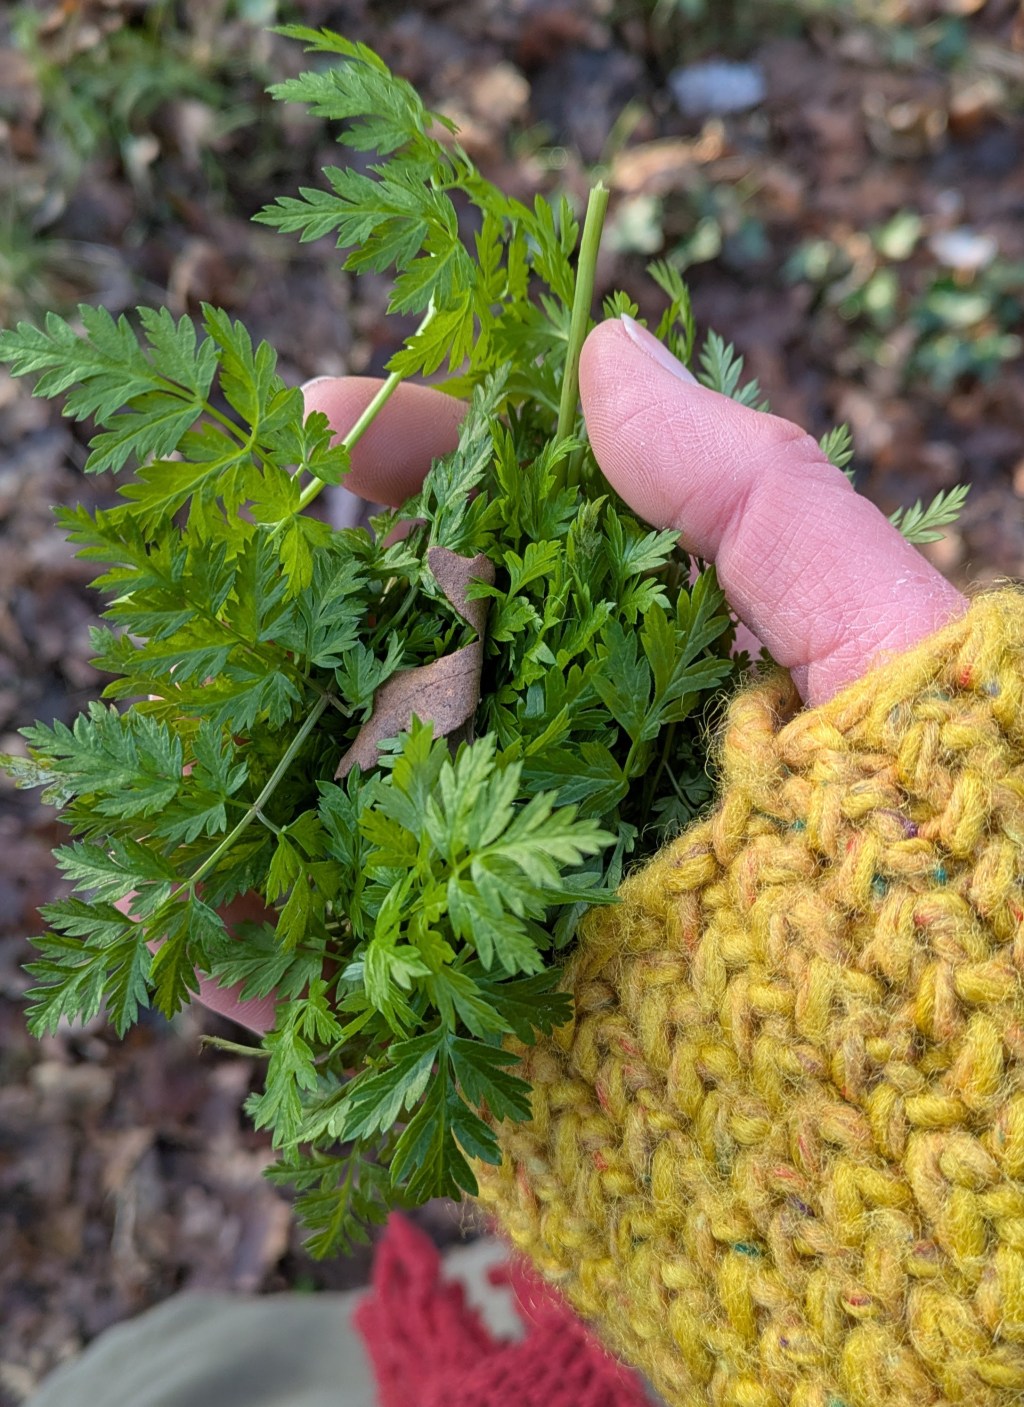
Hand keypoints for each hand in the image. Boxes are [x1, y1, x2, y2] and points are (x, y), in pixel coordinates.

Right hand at [200, 318, 965, 1030]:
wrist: (976, 1138)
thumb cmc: (964, 866)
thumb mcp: (890, 654)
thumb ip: (761, 502)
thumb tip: (608, 349)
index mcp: (684, 667)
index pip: (538, 527)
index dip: (429, 457)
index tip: (311, 415)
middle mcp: (610, 770)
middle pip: (440, 670)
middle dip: (333, 631)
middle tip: (239, 604)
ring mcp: (560, 902)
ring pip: (392, 828)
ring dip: (279, 804)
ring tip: (173, 785)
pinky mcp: (535, 1034)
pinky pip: (398, 999)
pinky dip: (300, 986)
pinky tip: (217, 960)